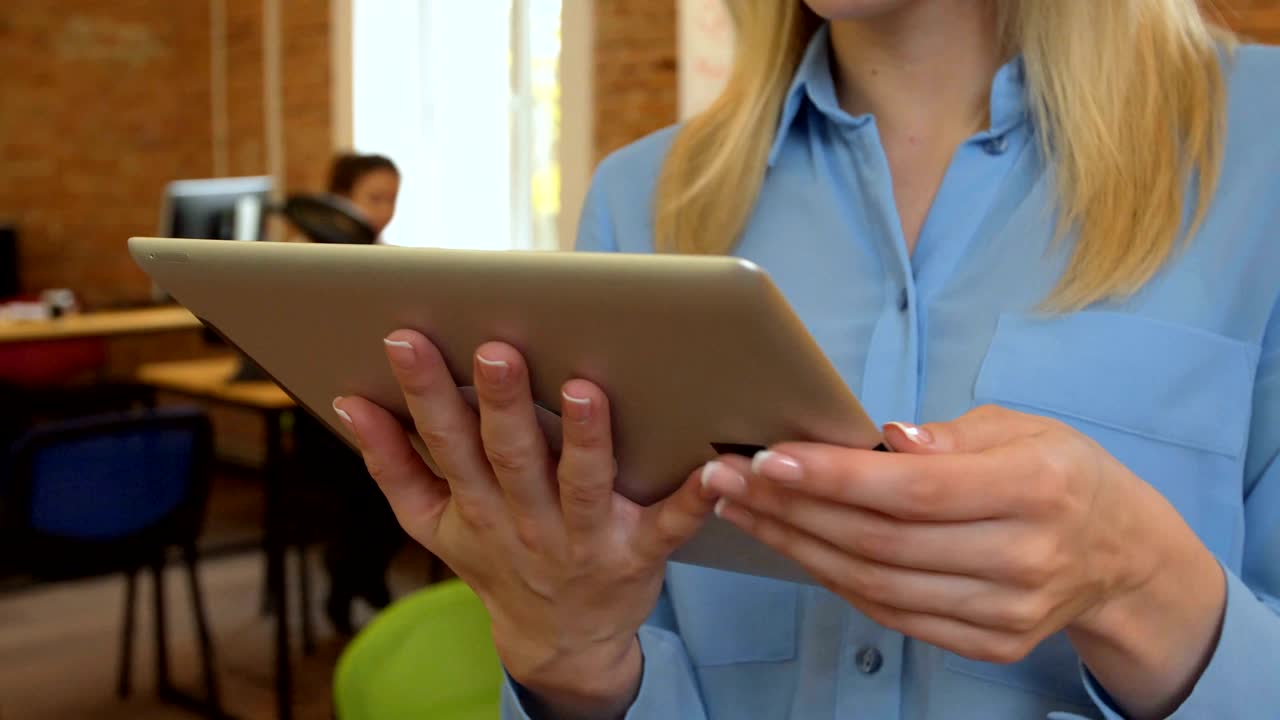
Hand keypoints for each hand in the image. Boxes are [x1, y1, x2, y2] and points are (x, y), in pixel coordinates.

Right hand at [333, 330, 715, 718]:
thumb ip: (392, 464)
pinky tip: (715, 468)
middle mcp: (526, 521)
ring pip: (582, 484)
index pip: (444, 442)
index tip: (408, 337)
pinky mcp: (640, 552)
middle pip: (511, 457)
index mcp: (474, 507)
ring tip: (585, 391)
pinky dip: (693, 500)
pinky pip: (670, 525)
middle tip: (497, 351)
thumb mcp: (431, 525)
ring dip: (584, 440)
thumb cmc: (495, 558)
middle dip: (504, 405)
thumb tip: (350, 401)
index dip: (424, 392)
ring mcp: (584, 538)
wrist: (559, 638)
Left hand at [702, 405, 1224, 718]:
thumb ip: (952, 437)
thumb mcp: (1025, 429)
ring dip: (796, 544)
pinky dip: (833, 579)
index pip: (915, 490)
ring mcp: (1007, 611)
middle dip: (791, 508)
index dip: (835, 477)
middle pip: (882, 540)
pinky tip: (792, 545)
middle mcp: (1023, 557)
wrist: (1122, 555)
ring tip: (740, 508)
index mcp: (1036, 489)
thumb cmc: (1063, 475)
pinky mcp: (989, 644)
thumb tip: (884, 440)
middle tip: (727, 478)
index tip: (767, 458)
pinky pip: (890, 613)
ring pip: (875, 583)